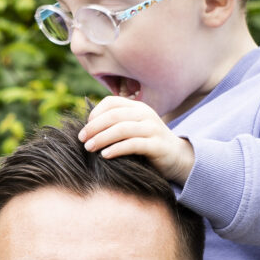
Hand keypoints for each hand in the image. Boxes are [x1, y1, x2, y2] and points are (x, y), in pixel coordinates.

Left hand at [80, 96, 194, 184]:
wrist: (176, 157)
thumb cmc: (147, 144)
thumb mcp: (133, 129)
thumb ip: (116, 124)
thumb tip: (87, 128)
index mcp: (137, 107)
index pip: (111, 102)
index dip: (95, 114)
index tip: (85, 129)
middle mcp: (145, 114)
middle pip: (113, 116)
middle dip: (94, 127)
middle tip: (82, 139)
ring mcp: (152, 129)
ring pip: (122, 129)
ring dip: (102, 138)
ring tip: (89, 148)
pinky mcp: (157, 145)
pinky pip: (133, 145)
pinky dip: (116, 149)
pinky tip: (105, 155)